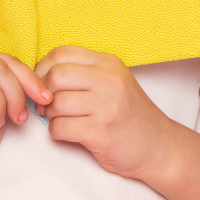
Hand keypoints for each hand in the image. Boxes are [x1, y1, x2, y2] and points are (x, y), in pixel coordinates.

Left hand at [34, 46, 172, 179]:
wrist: (160, 147)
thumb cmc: (129, 114)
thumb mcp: (114, 81)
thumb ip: (84, 72)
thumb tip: (39, 74)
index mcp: (109, 63)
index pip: (61, 53)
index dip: (42, 68)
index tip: (43, 84)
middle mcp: (109, 80)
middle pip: (55, 76)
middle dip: (43, 93)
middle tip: (47, 105)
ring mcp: (107, 106)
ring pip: (55, 103)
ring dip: (50, 115)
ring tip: (62, 120)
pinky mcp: (101, 132)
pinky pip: (60, 128)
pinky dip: (57, 132)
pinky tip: (69, 133)